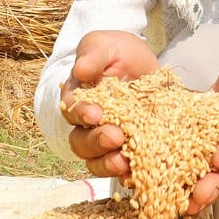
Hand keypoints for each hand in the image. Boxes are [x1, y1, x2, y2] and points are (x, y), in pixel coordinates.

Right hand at [60, 30, 158, 178]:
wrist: (146, 64)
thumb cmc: (119, 52)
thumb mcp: (106, 45)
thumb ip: (93, 54)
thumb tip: (80, 69)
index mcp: (78, 97)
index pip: (71, 110)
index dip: (81, 114)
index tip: (95, 113)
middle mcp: (87, 124)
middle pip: (81, 142)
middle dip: (96, 141)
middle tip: (115, 136)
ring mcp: (108, 139)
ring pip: (96, 161)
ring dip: (107, 163)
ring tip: (124, 161)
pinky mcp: (130, 150)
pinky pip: (123, 169)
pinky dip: (128, 174)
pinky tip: (138, 172)